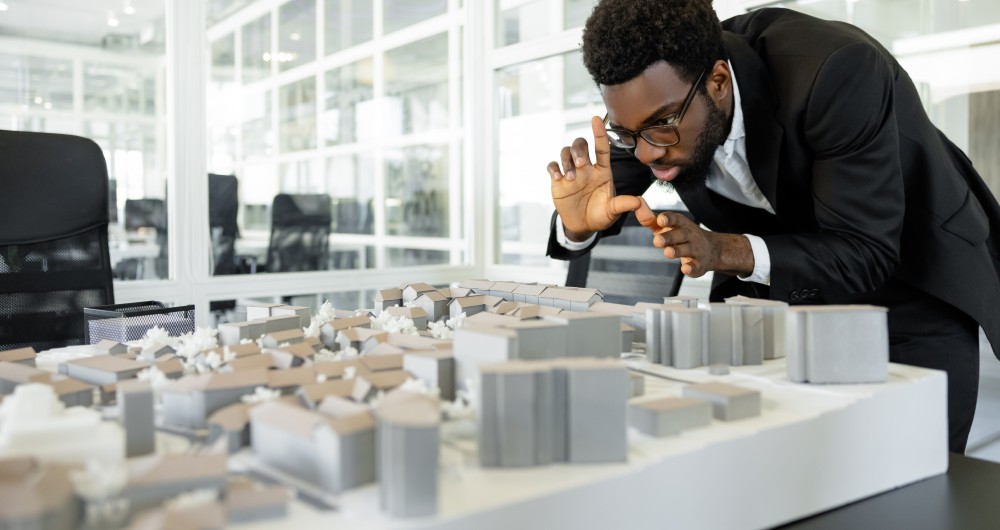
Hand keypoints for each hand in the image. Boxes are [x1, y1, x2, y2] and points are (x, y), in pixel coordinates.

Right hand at [547, 116, 642, 241]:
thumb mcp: (613, 211)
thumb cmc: (600, 215)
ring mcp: (571, 172)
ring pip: (565, 152)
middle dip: (579, 150)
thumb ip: (624, 204)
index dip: (599, 133)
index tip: (596, 118)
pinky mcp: (558, 180)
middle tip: (580, 164)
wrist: (583, 226)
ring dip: (567, 160)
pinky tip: (557, 177)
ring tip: (571, 178)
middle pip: (580, 145)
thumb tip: (638, 202)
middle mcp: (586, 167)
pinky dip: (554, 168)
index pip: (601, 147)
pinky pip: (552, 165)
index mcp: (602, 170)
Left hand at [634, 199, 753, 277]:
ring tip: (667, 252)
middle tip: (657, 240)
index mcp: (681, 224)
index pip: (675, 219)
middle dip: (669, 237)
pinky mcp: (699, 264)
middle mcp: (690, 235)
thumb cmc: (681, 235)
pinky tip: (685, 269)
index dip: (668, 219)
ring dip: (677, 251)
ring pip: (687, 250)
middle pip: (680, 235)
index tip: (660, 220)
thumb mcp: (668, 226)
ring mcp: (696, 249)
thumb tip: (636, 203)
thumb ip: (651, 219)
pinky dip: (691, 268)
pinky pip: (696, 266)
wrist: (710, 249)